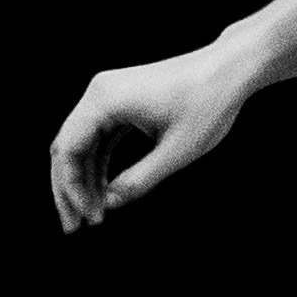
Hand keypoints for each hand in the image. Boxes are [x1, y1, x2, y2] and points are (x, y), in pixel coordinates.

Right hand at [50, 44, 245, 231]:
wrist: (229, 69)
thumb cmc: (207, 104)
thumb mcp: (176, 152)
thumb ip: (139, 181)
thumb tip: (109, 204)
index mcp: (105, 100)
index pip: (69, 150)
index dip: (73, 189)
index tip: (91, 218)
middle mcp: (99, 93)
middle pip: (67, 147)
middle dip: (69, 189)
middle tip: (74, 227)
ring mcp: (108, 95)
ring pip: (82, 144)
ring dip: (84, 179)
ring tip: (92, 215)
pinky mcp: (121, 101)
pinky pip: (100, 137)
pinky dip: (100, 164)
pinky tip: (104, 192)